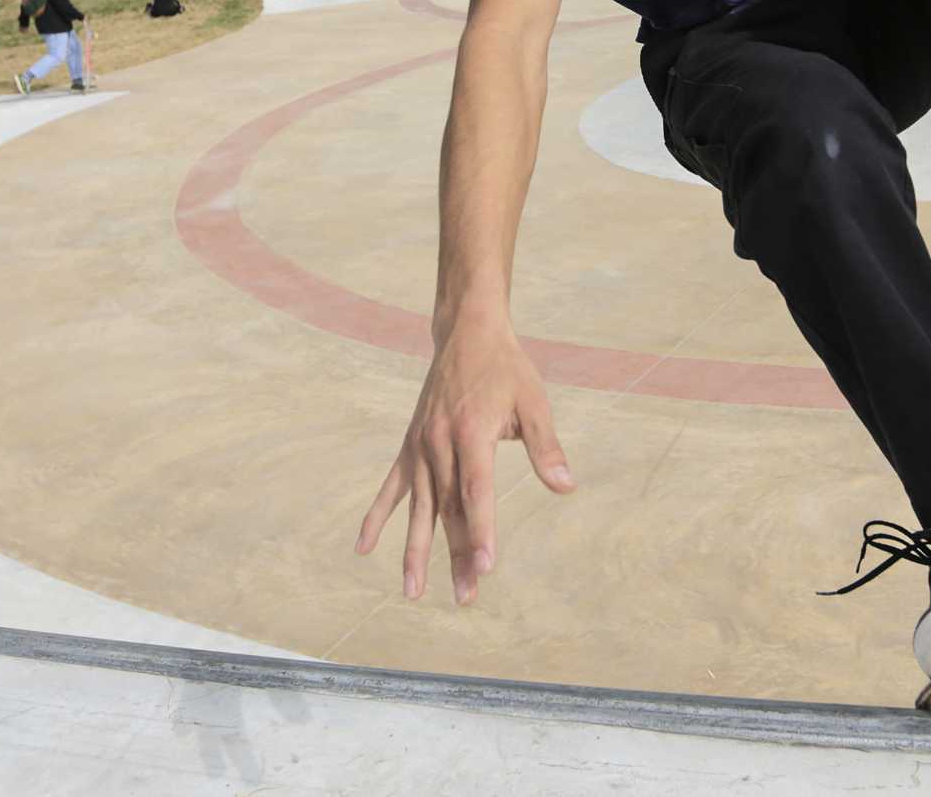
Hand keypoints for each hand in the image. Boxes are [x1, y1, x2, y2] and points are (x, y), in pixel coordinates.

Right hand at [356, 308, 573, 603]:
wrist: (467, 334)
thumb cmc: (507, 369)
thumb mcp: (534, 401)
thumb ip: (545, 446)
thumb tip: (565, 487)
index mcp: (472, 433)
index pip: (477, 492)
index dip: (481, 531)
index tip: (485, 567)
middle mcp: (440, 443)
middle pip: (449, 509)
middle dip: (457, 555)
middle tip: (466, 596)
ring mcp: (420, 446)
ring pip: (420, 507)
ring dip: (417, 551)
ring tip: (413, 592)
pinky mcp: (410, 446)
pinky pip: (391, 487)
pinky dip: (378, 517)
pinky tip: (364, 548)